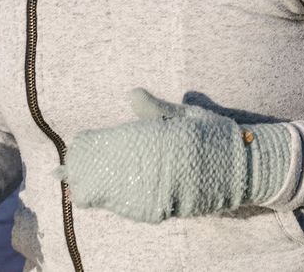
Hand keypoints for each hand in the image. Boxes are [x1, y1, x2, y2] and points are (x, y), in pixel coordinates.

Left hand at [59, 88, 289, 222]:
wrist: (245, 166)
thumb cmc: (216, 134)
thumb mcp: (186, 115)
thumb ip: (155, 109)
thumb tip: (131, 93)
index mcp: (154, 140)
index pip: (109, 146)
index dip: (87, 150)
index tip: (71, 150)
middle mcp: (151, 168)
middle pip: (104, 175)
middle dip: (80, 176)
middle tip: (58, 176)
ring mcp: (156, 192)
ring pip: (113, 196)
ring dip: (93, 192)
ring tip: (72, 191)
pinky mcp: (164, 208)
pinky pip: (131, 209)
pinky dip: (115, 205)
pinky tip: (102, 202)